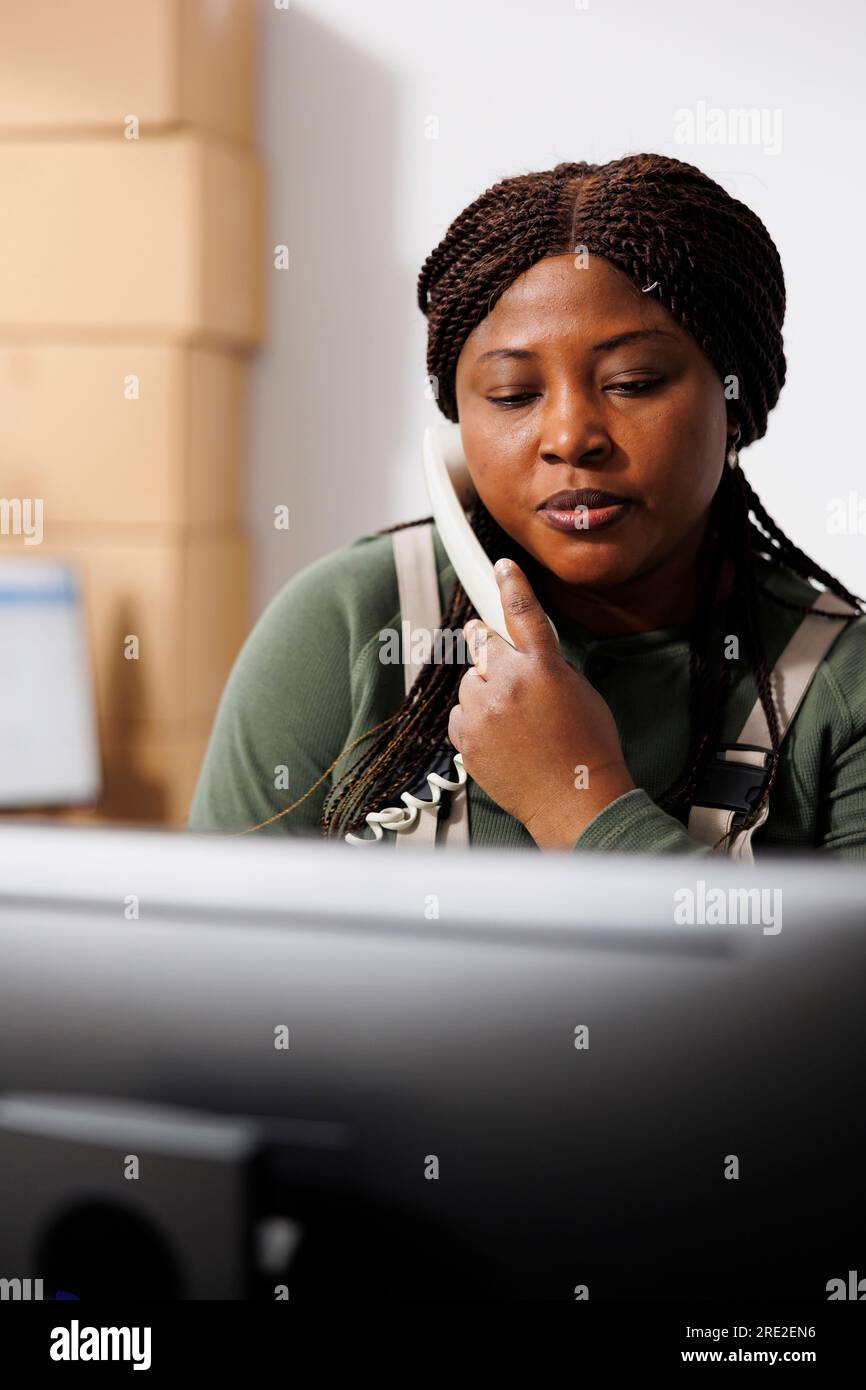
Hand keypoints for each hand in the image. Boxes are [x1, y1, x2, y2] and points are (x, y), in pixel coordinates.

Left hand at [447, 557, 634, 849]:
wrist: (575, 800)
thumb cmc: (588, 749)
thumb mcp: (581, 692)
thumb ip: (549, 665)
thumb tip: (524, 652)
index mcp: (543, 667)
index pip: (521, 612)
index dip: (510, 584)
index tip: (500, 566)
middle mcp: (508, 684)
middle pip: (480, 641)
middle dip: (487, 643)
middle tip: (503, 663)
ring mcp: (483, 712)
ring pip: (469, 680)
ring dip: (485, 688)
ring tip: (514, 718)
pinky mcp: (466, 738)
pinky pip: (460, 713)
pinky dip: (475, 718)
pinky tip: (501, 736)